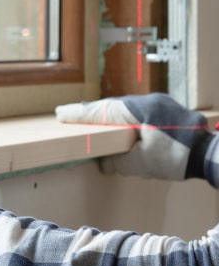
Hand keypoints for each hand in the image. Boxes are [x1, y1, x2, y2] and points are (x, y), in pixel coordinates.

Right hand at [55, 93, 216, 182]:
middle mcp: (149, 101)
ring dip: (107, 114)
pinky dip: (123, 117)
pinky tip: (118, 125)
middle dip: (90, 111)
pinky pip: (138, 110)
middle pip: (112, 105)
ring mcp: (160, 103)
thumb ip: (117, 162)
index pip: (102, 111)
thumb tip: (104, 162)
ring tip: (90, 119)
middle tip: (69, 113)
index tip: (61, 113)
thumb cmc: (177, 159)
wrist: (211, 155)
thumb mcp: (141, 164)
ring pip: (125, 107)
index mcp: (139, 110)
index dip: (79, 114)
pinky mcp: (168, 110)